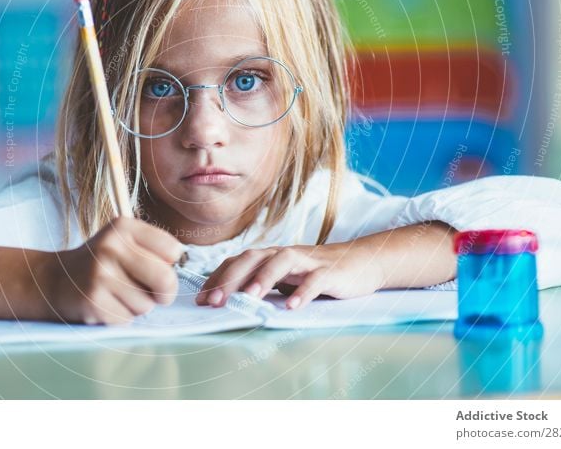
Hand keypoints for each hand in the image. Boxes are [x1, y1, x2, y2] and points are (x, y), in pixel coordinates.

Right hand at [43, 217, 183, 323]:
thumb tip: (178, 272)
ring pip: (147, 304)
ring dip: (139, 306)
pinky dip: (123, 317)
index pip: (172, 249)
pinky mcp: (93, 301)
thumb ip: (153, 250)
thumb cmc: (101, 262)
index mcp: (123, 226)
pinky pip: (128, 318)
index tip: (158, 267)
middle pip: (165, 278)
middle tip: (156, 294)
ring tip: (120, 295)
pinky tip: (108, 304)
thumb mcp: (123, 241)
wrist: (56, 280)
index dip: (170, 264)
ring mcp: (100, 274)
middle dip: (166, 292)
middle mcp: (110, 246)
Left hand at [194, 243, 384, 309]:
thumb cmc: (316, 273)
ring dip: (263, 278)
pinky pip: (315, 280)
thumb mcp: (285, 279)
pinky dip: (303, 292)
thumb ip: (262, 286)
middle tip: (214, 302)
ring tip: (249, 298)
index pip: (237, 262)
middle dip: (231, 279)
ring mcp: (307, 260)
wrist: (360, 262)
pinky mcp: (330, 271)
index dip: (217, 278)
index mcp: (270, 257)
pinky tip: (292, 306)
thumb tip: (228, 302)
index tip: (200, 299)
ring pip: (281, 262)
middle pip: (253, 258)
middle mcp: (284, 254)